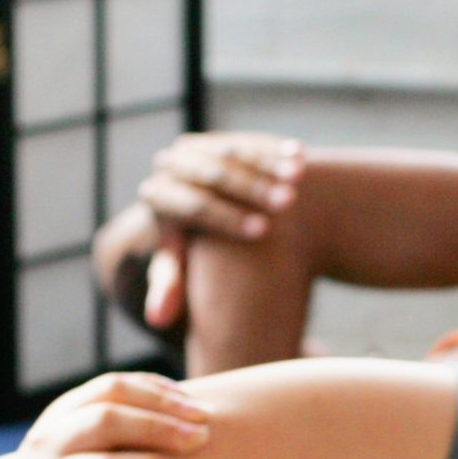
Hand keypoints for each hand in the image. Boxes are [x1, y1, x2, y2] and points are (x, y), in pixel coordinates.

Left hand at [8, 373, 210, 458]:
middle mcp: (49, 439)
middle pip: (105, 421)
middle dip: (157, 427)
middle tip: (201, 439)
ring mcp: (59, 412)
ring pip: (111, 390)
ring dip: (161, 399)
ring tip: (204, 414)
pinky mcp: (74, 398)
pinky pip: (115, 382)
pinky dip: (153, 387)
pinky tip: (188, 401)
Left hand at [135, 132, 306, 329]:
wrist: (206, 214)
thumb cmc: (196, 253)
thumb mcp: (184, 267)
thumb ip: (171, 287)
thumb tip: (156, 320)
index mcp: (158, 196)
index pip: (192, 205)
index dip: (228, 218)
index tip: (263, 233)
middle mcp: (171, 164)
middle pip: (214, 175)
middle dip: (252, 190)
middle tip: (287, 204)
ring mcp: (197, 147)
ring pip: (234, 152)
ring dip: (269, 165)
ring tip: (300, 180)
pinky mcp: (221, 138)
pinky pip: (250, 140)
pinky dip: (276, 148)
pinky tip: (302, 157)